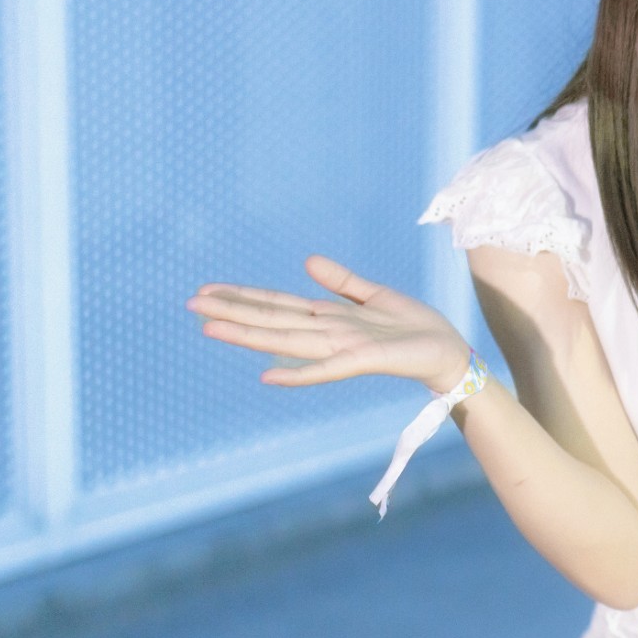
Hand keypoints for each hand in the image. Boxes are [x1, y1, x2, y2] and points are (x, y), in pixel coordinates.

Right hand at [189, 255, 471, 392]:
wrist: (448, 352)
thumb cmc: (414, 328)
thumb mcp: (376, 295)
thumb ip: (341, 282)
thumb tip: (306, 262)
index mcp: (328, 317)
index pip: (276, 304)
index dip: (241, 296)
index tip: (206, 289)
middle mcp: (327, 333)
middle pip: (271, 319)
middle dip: (231, 311)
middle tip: (189, 304)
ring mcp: (342, 349)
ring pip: (286, 340)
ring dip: (249, 336)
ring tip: (211, 328)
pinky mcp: (363, 361)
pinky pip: (326, 369)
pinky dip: (298, 373)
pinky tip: (267, 375)